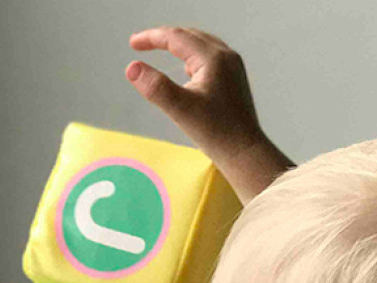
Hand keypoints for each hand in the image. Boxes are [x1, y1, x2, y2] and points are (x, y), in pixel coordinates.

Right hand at [126, 26, 262, 161]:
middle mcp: (227, 57)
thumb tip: (132, 68)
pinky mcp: (234, 79)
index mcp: (214, 59)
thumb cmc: (217, 134)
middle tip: (141, 44)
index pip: (176, 37)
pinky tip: (187, 70)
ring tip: (160, 50)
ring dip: (179, 45)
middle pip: (189, 36)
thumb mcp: (181, 110)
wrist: (245, 153)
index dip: (152, 37)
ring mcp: (233, 67)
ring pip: (200, 45)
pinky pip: (209, 58)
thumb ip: (156, 87)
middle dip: (164, 38)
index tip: (133, 44)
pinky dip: (192, 57)